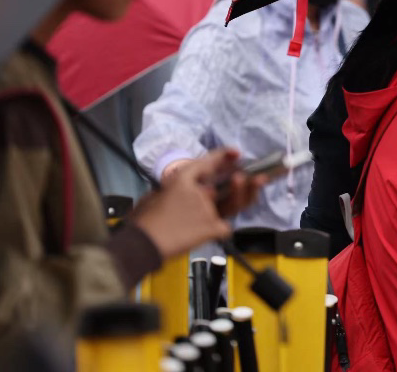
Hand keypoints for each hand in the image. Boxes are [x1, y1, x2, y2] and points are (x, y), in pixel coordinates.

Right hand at [132, 149, 261, 259]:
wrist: (143, 244)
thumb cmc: (142, 222)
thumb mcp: (152, 197)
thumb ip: (169, 192)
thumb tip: (173, 194)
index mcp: (181, 180)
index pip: (205, 164)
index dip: (221, 156)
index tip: (235, 152)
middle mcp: (198, 191)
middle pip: (225, 183)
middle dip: (241, 181)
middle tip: (255, 177)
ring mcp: (207, 209)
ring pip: (233, 203)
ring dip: (242, 196)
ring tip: (251, 192)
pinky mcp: (212, 227)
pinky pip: (223, 227)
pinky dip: (219, 230)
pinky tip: (213, 231)